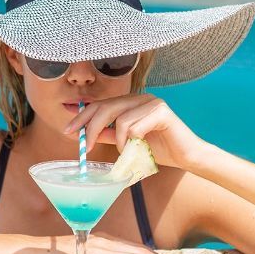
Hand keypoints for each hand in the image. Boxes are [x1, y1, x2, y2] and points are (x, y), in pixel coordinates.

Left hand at [64, 93, 206, 169]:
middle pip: (105, 107)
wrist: (187, 156)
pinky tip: (139, 148)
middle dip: (90, 127)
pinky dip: (131, 141)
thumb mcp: (126, 142)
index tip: (67, 130)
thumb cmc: (158, 149)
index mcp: (130, 102)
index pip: (99, 105)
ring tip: (127, 152)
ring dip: (119, 141)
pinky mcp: (161, 111)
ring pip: (119, 119)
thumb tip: (84, 134)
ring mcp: (151, 101)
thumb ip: (108, 135)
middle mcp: (139, 97)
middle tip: (84, 147)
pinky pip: (134, 126)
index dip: (81, 117)